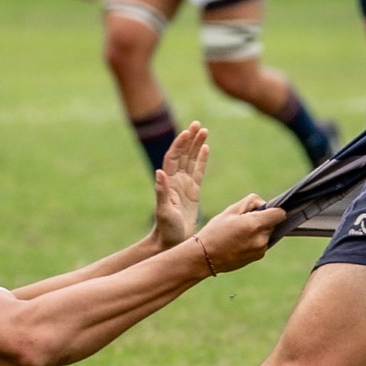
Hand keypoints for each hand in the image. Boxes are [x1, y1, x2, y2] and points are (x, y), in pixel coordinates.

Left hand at [152, 122, 208, 247]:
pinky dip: (202, 159)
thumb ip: (161, 192)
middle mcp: (176, 181)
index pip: (174, 158)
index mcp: (169, 183)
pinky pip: (198, 171)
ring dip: (196, 145)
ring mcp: (184, 185)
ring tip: (204, 130)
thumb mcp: (164, 211)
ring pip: (191, 160)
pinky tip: (206, 148)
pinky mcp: (193, 192)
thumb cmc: (166, 229)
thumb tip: (159, 172)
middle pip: (183, 154)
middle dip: (190, 139)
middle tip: (198, 124)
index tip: (187, 132)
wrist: (171, 241)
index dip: (180, 145)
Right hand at [194, 194, 284, 273]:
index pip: (280, 214)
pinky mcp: (257, 257)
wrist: (204, 257)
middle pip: (273, 223)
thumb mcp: (231, 210)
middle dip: (263, 219)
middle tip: (243, 221)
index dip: (273, 209)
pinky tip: (239, 241)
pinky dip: (255, 239)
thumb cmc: (215, 231)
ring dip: (259, 230)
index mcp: (256, 224)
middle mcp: (262, 238)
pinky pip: (262, 243)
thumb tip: (264, 204)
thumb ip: (251, 202)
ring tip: (239, 232)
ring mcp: (261, 250)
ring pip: (267, 233)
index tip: (263, 210)